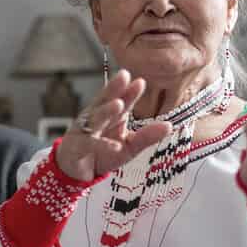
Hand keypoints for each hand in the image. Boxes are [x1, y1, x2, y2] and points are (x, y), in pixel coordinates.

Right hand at [56, 70, 172, 181]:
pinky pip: (90, 144)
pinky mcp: (77, 147)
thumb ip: (147, 136)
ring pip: (96, 118)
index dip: (129, 91)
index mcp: (111, 115)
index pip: (121, 99)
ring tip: (119, 104)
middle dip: (115, 89)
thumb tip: (170, 126)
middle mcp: (97, 118)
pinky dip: (102, 145)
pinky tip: (115, 145)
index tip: (140, 81)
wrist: (76, 171)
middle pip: (106, 101)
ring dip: (107, 110)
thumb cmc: (103, 154)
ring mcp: (85, 130)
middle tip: (124, 76)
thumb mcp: (130, 146)